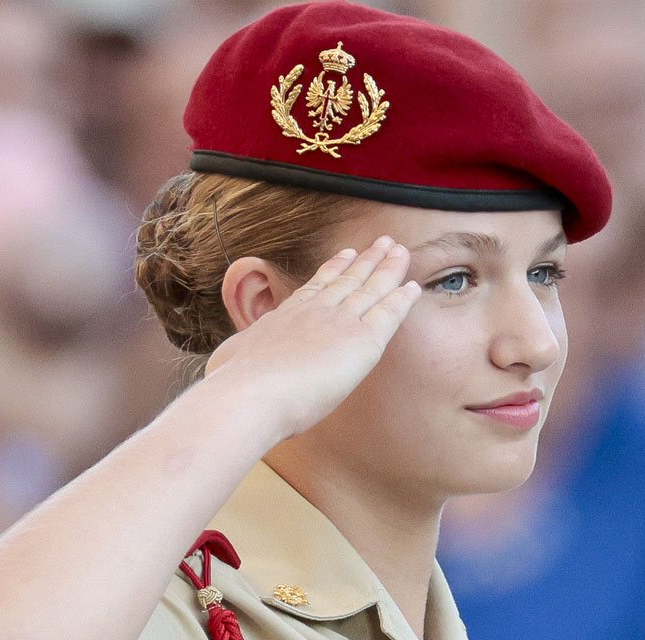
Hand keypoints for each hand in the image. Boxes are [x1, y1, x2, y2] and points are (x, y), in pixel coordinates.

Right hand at [202, 235, 420, 439]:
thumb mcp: (231, 360)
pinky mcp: (362, 341)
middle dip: (366, 260)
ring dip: (387, 268)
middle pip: (347, 279)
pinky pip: (389, 315)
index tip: (347, 253)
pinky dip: (402, 299)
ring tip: (400, 250)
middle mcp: (314, 312)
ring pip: (370, 289)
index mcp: (284, 316)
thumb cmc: (233, 385)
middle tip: (382, 242)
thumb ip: (241, 356)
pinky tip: (413, 287)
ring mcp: (339, 322)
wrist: (249, 393)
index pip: (315, 287)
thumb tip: (231, 360)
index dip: (334, 269)